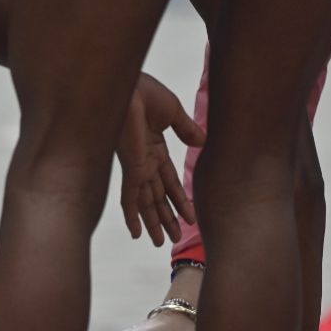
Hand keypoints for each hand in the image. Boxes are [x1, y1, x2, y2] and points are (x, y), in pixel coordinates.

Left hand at [117, 73, 205, 245]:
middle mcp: (145, 162)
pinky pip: (129, 198)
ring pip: (146, 202)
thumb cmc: (146, 92)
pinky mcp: (130, 169)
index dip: (180, 200)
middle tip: (175, 238)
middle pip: (158, 197)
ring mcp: (137, 167)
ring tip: (162, 243)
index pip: (170, 181)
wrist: (128, 86)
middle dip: (167, 218)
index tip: (189, 217)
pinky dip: (132, 216)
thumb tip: (201, 143)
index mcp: (155, 149)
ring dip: (155, 223)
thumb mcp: (173, 112)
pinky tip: (136, 234)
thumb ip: (186, 130)